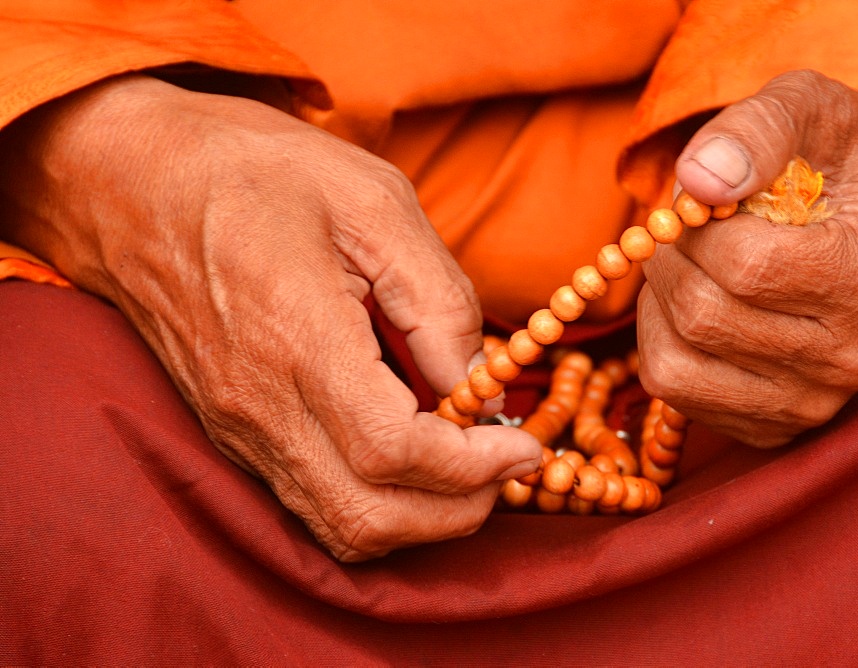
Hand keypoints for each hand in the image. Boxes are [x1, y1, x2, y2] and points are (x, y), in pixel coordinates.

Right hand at [0, 75, 540, 559]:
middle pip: (368, 517)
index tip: (523, 446)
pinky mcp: (233, 431)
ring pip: (338, 527)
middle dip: (456, 511)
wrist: (133, 182)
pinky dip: (375, 502)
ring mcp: (239, 428)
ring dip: (418, 518)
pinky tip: (410, 457)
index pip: (394, 452)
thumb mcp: (372, 202)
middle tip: (505, 466)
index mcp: (297, 339)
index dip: (473, 467)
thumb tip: (479, 387)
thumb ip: (438, 301)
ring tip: (467, 466)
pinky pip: (310, 501)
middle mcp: (260, 404)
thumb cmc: (256, 173)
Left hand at [637, 69, 857, 446]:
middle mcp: (852, 357)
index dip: (695, 225)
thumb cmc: (836, 156)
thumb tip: (696, 181)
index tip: (704, 200)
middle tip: (683, 230)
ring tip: (689, 265)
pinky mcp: (771, 426)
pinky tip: (690, 306)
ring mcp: (812, 402)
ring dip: (657, 303)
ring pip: (676, 365)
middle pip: (703, 316)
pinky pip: (673, 391)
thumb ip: (756, 130)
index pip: (743, 265)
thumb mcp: (807, 108)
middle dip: (670, 259)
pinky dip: (659, 341)